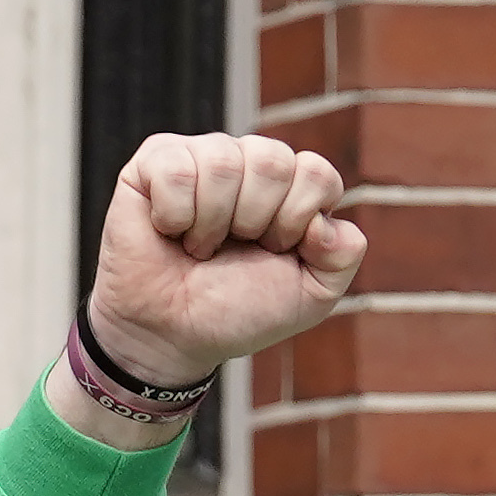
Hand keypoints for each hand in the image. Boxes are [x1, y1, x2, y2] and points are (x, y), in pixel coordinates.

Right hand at [86, 131, 365, 392]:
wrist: (171, 337)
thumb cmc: (235, 312)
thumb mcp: (310, 295)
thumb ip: (344, 256)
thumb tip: (326, 221)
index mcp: (289, 186)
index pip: (315, 171)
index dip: (296, 219)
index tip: (273, 251)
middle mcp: (248, 163)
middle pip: (272, 160)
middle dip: (254, 220)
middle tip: (231, 250)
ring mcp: (201, 158)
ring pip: (223, 162)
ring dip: (211, 223)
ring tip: (198, 246)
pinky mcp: (152, 163)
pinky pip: (176, 169)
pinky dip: (174, 214)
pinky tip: (169, 231)